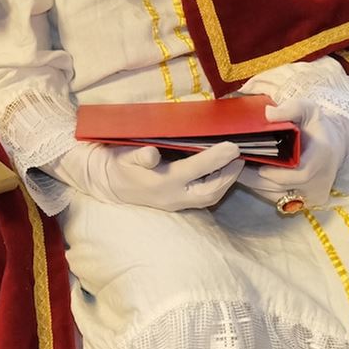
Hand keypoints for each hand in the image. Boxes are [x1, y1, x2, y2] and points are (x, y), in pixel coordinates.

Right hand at [51, 142, 244, 210]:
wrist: (107, 184)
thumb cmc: (118, 164)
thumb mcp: (125, 156)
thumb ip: (139, 155)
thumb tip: (151, 154)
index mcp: (162, 182)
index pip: (196, 170)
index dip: (216, 158)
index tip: (234, 146)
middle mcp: (173, 196)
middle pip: (210, 192)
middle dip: (228, 176)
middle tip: (240, 157)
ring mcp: (176, 203)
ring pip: (209, 198)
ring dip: (225, 182)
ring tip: (236, 164)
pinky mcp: (177, 203)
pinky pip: (203, 198)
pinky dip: (216, 186)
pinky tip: (222, 173)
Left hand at [239, 99, 348, 200]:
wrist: (333, 144)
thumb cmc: (316, 125)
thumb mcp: (307, 108)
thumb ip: (290, 109)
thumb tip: (269, 114)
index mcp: (322, 156)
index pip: (300, 174)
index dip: (276, 174)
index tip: (257, 166)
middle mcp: (320, 179)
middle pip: (283, 188)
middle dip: (256, 179)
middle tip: (235, 166)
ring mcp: (315, 194)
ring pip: (278, 196)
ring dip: (257, 185)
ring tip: (238, 170)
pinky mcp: (308, 201)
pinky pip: (280, 200)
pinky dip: (264, 189)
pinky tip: (250, 177)